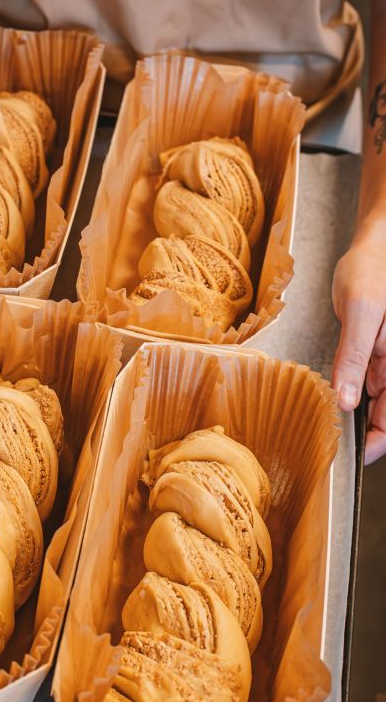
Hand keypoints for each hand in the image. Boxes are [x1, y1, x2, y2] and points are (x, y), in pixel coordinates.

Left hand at [332, 233, 385, 463]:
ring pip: (373, 399)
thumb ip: (353, 357)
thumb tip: (348, 401)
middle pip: (385, 412)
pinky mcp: (373, 351)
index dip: (377, 441)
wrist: (374, 245)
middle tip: (328, 444)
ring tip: (322, 425)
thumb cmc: (371, 270)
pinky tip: (328, 397)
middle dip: (361, 431)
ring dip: (352, 413)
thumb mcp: (359, 311)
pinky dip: (348, 391)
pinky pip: (363, 380)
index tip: (353, 456)